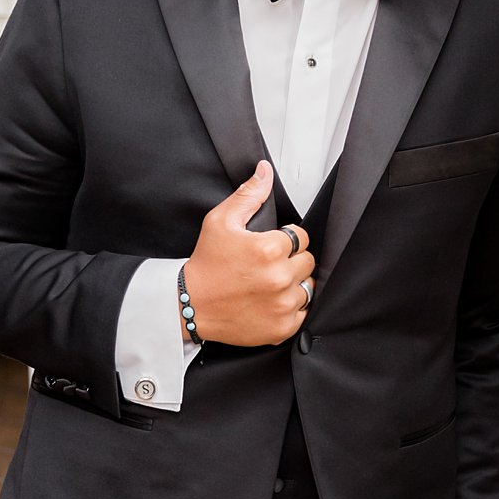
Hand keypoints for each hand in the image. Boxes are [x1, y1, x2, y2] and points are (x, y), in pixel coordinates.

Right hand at [180, 160, 315, 345]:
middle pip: (308, 261)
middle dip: (292, 260)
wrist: (190, 305)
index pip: (301, 236)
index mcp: (269, 249)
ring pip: (307, 287)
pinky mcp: (282, 327)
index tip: (270, 246)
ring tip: (270, 283)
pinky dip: (291, 308)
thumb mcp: (220, 221)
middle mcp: (279, 278)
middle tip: (268, 265)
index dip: (286, 238)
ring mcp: (282, 305)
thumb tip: (265, 171)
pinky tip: (271, 302)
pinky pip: (303, 313)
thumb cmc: (205, 264)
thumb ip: (248, 195)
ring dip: (294, 283)